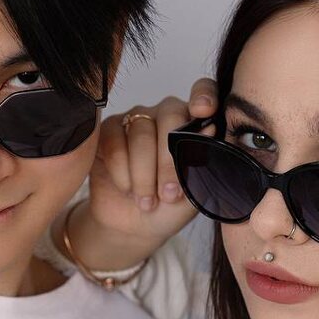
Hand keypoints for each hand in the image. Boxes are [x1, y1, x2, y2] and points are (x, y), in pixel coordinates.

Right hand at [86, 77, 218, 247]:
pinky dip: (122, 172)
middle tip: (168, 194)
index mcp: (194, 123)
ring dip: (144, 175)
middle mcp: (165, 115)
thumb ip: (204, 159)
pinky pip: (115, 144)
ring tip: (147, 201)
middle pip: (170, 116)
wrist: (136, 226)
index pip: (203, 92)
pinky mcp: (108, 132)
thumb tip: (211, 129)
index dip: (203, 97)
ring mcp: (136, 120)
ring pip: (141, 134)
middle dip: (169, 161)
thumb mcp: (195, 189)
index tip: (203, 113)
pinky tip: (127, 189)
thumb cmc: (170, 207)